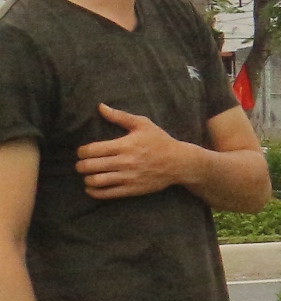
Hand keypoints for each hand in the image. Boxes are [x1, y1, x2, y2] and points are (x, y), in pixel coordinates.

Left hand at [77, 105, 193, 200]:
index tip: (83, 152)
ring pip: (95, 181)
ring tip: (89, 175)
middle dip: (80, 165)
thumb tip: (100, 106)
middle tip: (83, 164)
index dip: (81, 151)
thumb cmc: (160, 141)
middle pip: (89, 166)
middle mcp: (124, 162)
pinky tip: (92, 188)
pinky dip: (94, 192)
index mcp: (124, 145)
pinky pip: (106, 194)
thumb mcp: (143, 124)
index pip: (91, 150)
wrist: (180, 163)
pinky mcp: (132, 190)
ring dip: (87, 178)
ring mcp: (128, 177)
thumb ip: (120, 116)